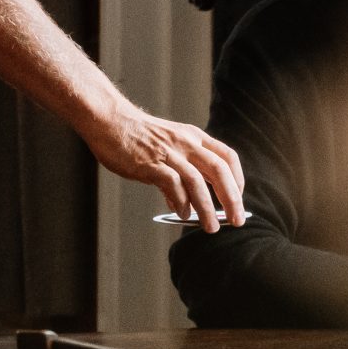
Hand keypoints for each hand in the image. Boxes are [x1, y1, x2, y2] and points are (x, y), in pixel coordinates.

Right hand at [83, 105, 246, 230]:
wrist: (109, 121)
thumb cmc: (137, 137)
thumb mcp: (169, 146)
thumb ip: (181, 172)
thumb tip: (186, 206)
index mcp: (194, 137)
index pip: (227, 157)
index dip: (238, 180)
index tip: (237, 200)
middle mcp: (186, 143)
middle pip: (219, 171)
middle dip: (232, 199)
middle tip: (236, 220)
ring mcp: (168, 153)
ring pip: (197, 182)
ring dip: (207, 208)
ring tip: (211, 227)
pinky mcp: (150, 163)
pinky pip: (172, 184)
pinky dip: (181, 202)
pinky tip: (182, 214)